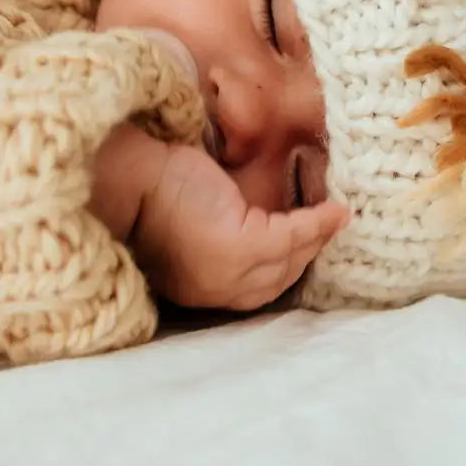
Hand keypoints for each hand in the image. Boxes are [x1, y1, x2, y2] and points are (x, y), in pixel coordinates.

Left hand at [123, 132, 347, 309]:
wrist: (129, 175)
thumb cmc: (156, 189)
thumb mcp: (195, 223)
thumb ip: (227, 234)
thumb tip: (267, 223)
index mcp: (202, 289)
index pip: (258, 288)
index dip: (289, 267)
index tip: (313, 246)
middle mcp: (216, 290)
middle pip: (280, 279)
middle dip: (309, 253)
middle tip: (331, 227)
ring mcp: (228, 271)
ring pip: (289, 258)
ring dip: (317, 237)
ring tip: (335, 216)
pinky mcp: (238, 245)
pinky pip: (290, 237)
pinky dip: (316, 224)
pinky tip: (333, 209)